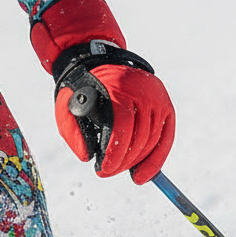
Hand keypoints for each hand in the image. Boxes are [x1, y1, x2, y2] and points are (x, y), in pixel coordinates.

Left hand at [56, 59, 174, 183]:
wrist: (101, 61)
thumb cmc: (84, 87)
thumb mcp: (69, 102)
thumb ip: (72, 128)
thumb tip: (86, 157)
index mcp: (117, 86)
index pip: (121, 125)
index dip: (114, 152)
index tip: (104, 169)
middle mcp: (143, 90)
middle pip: (140, 136)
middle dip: (124, 161)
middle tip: (109, 172)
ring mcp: (158, 97)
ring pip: (153, 139)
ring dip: (138, 162)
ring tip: (122, 172)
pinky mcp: (166, 105)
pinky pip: (166, 138)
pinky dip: (156, 159)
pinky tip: (145, 175)